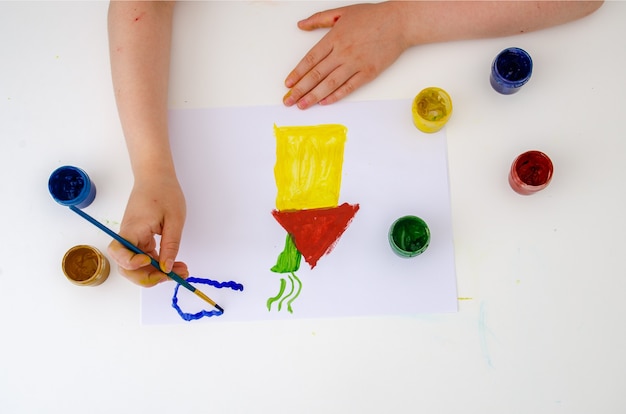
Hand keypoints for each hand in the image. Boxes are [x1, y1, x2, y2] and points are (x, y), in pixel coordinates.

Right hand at [108, 174, 187, 286]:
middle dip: (148, 277)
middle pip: (127, 267)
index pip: (119, 253)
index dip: (132, 264)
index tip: (152, 262)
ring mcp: (133, 239)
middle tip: (173, 276)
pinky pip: (146, 257)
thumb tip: (166, 268)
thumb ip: (170, 245)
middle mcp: (128, 236)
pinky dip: (159, 264)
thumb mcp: (174, 220)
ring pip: (138, 266)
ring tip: (180, 271)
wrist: (156, 177)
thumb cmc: (164, 192)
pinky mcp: (140, 239)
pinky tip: (175, 265)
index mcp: (132, 228)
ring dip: (156, 273)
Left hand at [283, 2, 410, 109]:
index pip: (310, 59)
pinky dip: (336, 96)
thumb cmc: (372, 16)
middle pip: (316, 74)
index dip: (297, 73)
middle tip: (288, 101)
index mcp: (334, 38)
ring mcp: (356, 64)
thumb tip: (301, 25)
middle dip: (300, 89)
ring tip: (302, 105)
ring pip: (330, 83)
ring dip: (314, 96)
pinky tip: (325, 102)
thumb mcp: (342, 12)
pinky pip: (349, 87)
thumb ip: (319, 19)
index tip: (288, 84)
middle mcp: (342, 52)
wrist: (399, 22)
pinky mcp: (368, 73)